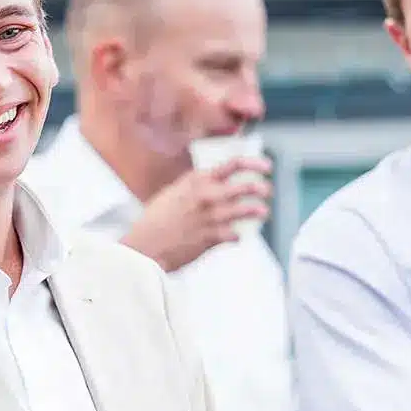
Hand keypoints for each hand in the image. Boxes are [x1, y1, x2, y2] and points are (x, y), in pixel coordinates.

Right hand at [123, 159, 270, 272]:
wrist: (145, 247)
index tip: (265, 167)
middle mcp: (206, 195)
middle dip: (261, 188)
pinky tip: (236, 237)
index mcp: (196, 180)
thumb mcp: (173, 193)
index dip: (254, 163)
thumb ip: (194, 187)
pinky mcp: (212, 237)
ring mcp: (211, 217)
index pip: (233, 164)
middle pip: (245, 186)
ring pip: (247, 209)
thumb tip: (211, 184)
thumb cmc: (155, 221)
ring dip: (258, 210)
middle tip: (266, 191)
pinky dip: (238, 236)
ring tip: (262, 212)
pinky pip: (236, 235)